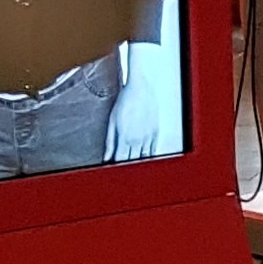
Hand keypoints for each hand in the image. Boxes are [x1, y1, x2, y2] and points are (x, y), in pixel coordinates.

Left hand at [108, 44, 171, 161]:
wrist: (141, 88)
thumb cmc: (125, 101)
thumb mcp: (112, 121)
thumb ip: (109, 141)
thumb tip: (106, 156)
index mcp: (124, 138)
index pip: (120, 159)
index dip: (116, 167)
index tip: (113, 171)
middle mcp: (137, 140)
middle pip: (132, 161)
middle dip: (127, 167)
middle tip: (123, 174)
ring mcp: (148, 137)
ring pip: (144, 157)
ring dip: (138, 163)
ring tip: (134, 169)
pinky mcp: (156, 133)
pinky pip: (153, 150)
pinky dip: (149, 157)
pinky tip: (145, 160)